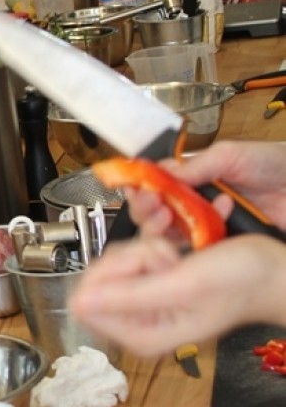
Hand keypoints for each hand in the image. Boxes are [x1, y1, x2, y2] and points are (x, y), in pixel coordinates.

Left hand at [69, 234, 285, 355]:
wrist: (270, 271)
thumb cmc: (239, 283)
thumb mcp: (182, 285)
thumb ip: (129, 296)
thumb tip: (77, 302)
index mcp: (142, 336)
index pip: (86, 303)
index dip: (110, 274)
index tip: (144, 266)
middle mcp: (139, 323)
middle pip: (100, 279)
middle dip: (132, 258)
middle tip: (167, 260)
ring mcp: (146, 303)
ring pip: (117, 262)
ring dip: (147, 249)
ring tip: (177, 258)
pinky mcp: (153, 284)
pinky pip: (133, 256)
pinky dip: (154, 247)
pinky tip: (178, 254)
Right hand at [120, 141, 285, 239]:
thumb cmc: (277, 165)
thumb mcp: (231, 155)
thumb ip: (195, 165)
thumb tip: (159, 172)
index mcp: (194, 177)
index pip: (156, 184)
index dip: (140, 187)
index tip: (135, 188)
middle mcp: (196, 204)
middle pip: (153, 214)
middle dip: (146, 210)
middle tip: (154, 205)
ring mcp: (207, 227)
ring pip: (168, 236)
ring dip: (164, 227)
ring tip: (171, 216)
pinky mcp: (221, 247)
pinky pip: (195, 252)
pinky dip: (192, 242)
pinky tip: (205, 227)